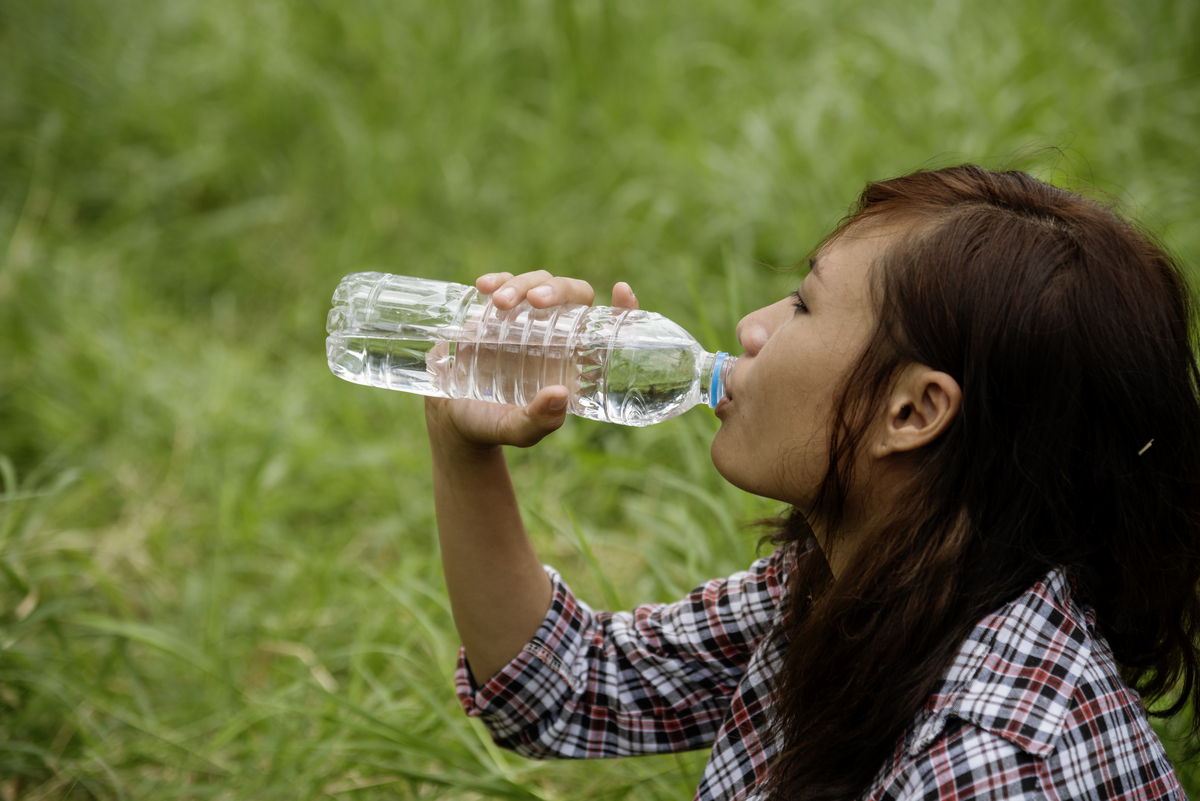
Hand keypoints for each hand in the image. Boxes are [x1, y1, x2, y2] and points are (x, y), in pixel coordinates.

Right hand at [425, 271, 639, 453]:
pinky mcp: (495, 312)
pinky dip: (498, 279)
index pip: (605, 327)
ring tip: (499, 304)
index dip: (621, 309)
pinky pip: (504, 284)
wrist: (451, 418)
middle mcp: (554, 335)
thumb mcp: (517, 431)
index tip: (621, 291)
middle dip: (556, 289)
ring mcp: (525, 319)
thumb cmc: (493, 426)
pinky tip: (485, 286)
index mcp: (572, 361)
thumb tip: (560, 393)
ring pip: (537, 282)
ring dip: (522, 285)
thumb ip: (539, 420)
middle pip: (570, 294)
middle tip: (535, 301)